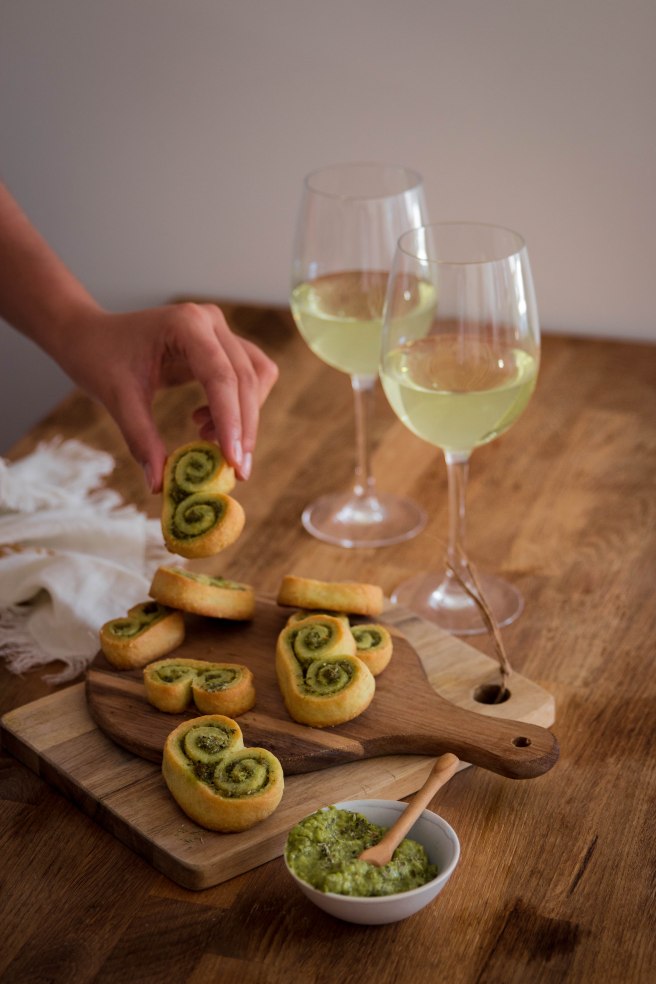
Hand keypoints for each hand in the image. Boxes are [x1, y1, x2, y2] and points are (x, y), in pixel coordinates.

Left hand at [58, 302, 277, 490]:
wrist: (91, 335)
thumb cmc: (99, 358)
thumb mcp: (117, 399)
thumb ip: (142, 439)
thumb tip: (159, 485)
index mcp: (185, 324)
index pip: (221, 377)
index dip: (231, 421)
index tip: (233, 462)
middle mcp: (210, 321)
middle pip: (247, 378)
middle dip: (244, 427)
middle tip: (236, 470)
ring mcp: (219, 331)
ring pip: (257, 376)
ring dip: (244, 415)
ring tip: (207, 438)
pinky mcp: (221, 345)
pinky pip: (248, 377)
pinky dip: (236, 407)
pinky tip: (203, 423)